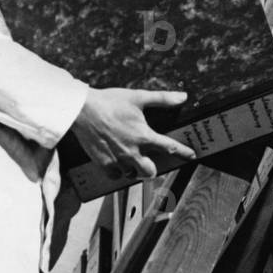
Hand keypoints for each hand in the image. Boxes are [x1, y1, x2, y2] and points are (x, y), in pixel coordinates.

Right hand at [73, 87, 195, 178]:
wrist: (82, 110)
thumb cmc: (109, 102)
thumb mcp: (138, 97)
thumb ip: (162, 99)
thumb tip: (182, 96)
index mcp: (144, 136)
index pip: (170, 148)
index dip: (183, 152)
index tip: (190, 155)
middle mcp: (132, 152)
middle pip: (150, 172)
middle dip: (151, 168)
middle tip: (147, 160)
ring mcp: (118, 160)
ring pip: (132, 175)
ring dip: (134, 169)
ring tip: (129, 159)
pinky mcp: (104, 164)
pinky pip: (116, 176)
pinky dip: (118, 172)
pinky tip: (117, 162)